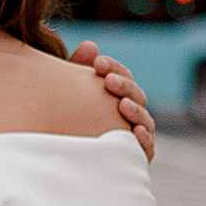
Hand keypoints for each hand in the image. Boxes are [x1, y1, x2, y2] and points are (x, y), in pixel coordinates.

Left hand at [66, 39, 155, 158]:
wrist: (59, 160)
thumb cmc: (63, 120)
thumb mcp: (68, 93)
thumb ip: (78, 68)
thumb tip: (90, 45)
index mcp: (116, 95)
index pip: (122, 76)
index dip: (113, 67)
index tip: (97, 63)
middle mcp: (129, 113)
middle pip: (136, 95)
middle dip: (124, 86)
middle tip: (108, 81)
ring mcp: (134, 135)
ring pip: (145, 120)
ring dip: (136, 110)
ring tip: (123, 105)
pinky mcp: (134, 157)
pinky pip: (146, 149)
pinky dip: (145, 140)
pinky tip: (135, 132)